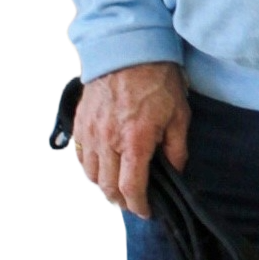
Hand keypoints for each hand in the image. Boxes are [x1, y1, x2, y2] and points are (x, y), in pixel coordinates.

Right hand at [72, 62, 190, 217]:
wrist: (129, 48)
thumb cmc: (158, 80)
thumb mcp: (179, 114)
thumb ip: (176, 148)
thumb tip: (176, 172)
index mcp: (135, 141)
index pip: (130, 188)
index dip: (138, 206)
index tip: (146, 211)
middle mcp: (108, 140)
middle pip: (107, 187)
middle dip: (121, 201)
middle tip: (133, 203)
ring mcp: (90, 131)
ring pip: (90, 174)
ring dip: (103, 187)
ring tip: (117, 188)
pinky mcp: (80, 122)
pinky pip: (79, 156)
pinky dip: (89, 168)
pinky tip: (101, 168)